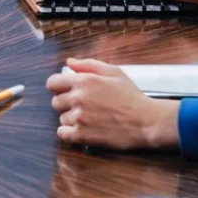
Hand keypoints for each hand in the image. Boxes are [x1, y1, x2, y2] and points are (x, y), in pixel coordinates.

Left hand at [46, 59, 180, 149]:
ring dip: (71, 119)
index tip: (66, 91)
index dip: (58, 87)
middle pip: (55, 102)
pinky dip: (69, 133)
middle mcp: (77, 98)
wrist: (145, 121)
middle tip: (83, 106)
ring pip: (61, 118)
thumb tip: (69, 62)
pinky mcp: (82, 135)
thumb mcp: (114, 72)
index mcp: (84, 81)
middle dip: (66, 104)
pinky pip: (62, 134)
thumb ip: (88, 65)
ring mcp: (78, 118)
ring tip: (89, 118)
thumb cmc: (132, 97)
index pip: (52, 83)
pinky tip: (81, 130)